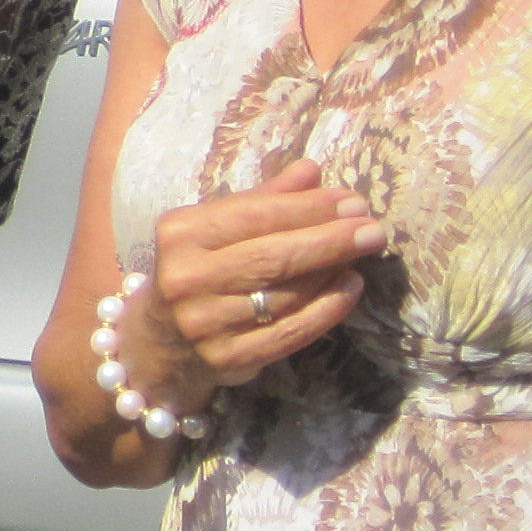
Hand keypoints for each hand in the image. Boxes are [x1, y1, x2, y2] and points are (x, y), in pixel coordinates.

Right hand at [128, 159, 388, 413]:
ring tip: (365, 253)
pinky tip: (350, 288)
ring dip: (331, 272)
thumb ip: (262, 200)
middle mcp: (186, 278)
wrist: (159, 340)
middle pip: (272, 257)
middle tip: (373, 229)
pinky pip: (288, 332)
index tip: (351, 201)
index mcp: (180, 234)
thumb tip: (313, 171)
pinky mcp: (227, 359)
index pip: (253, 215)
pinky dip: (325, 310)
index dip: (307, 208)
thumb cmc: (196, 268)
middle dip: (329, 240)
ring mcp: (205, 323)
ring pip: (283, 295)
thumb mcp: (215, 227)